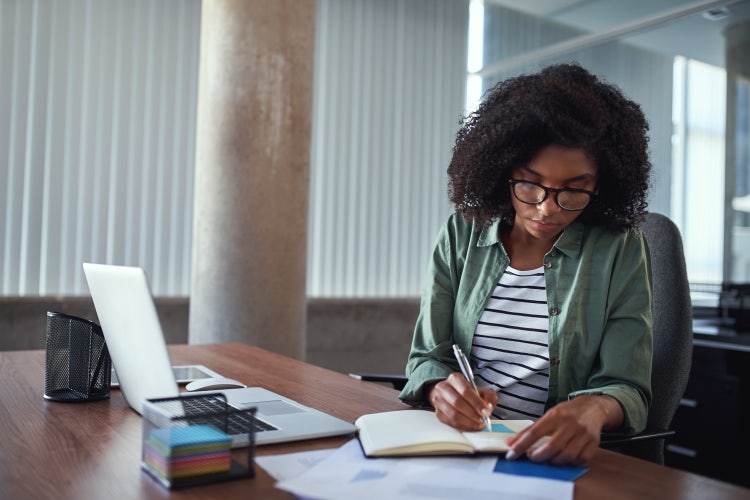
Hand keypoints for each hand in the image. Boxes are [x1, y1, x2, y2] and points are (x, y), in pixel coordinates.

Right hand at [426, 373, 497, 430]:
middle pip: (457, 402)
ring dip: (468, 421)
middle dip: (473, 413)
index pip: (465, 390)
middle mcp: (444, 388)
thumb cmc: (469, 393)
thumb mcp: (482, 390)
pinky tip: (472, 425)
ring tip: (479, 423)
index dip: (476, 402)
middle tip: (483, 419)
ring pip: (453, 414)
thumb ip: (488, 397)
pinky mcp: (438, 413)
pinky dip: (463, 426)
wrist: (453, 395)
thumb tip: (487, 407)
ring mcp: (439, 401)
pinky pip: (451, 422)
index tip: (486, 412)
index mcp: (455, 378)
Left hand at [504, 395, 623, 465]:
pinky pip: (581, 459)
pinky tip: (565, 458)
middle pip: (552, 446)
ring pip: (567, 455)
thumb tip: (510, 444)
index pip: (534, 432)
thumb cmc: (567, 413)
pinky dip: (571, 463)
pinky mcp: (594, 443)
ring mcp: (583, 434)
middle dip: (538, 456)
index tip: (511, 455)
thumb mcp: (548, 416)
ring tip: (549, 458)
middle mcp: (569, 424)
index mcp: (555, 415)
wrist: (593, 408)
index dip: (521, 445)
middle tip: (532, 457)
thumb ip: (529, 431)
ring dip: (554, 461)